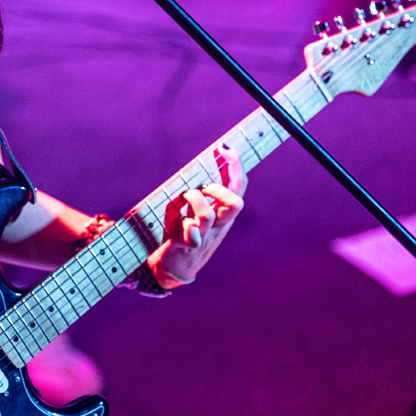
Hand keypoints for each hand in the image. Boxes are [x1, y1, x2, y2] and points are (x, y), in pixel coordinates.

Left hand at [148, 145, 246, 287]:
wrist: (177, 267)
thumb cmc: (186, 231)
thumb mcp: (197, 209)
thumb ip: (202, 191)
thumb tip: (201, 164)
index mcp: (223, 213)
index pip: (238, 187)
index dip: (234, 166)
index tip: (224, 148)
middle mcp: (218, 225)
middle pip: (235, 204)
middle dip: (219, 188)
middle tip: (203, 186)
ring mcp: (203, 236)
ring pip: (208, 215)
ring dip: (194, 200)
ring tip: (184, 198)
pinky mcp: (186, 246)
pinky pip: (192, 238)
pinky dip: (187, 228)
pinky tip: (183, 225)